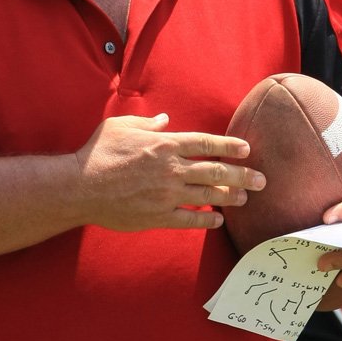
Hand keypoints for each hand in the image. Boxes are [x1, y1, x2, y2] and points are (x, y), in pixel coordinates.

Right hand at [74, 113, 264, 231]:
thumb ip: (147, 123)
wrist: (79, 187)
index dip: (230, 146)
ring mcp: (166, 194)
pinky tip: (218, 220)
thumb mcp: (121, 126)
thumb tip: (164, 120)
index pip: (207, 143)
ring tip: (245, 199)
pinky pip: (190, 220)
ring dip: (230, 198)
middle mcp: (171, 168)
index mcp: (164, 144)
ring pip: (208, 197)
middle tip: (261, 180)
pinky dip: (207, 220)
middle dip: (243, 175)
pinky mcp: (158, 216)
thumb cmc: (98, 153)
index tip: (246, 149)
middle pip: (216, 172)